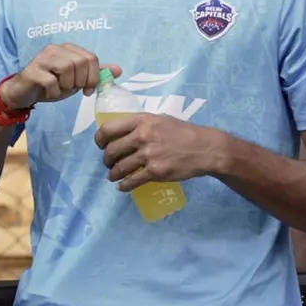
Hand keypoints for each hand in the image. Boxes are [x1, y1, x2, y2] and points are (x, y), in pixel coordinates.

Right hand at [0, 43, 119, 109]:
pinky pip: (51, 82)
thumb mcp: (76, 80)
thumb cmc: (51, 84)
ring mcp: (42, 59)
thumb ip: (95, 73)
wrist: (23, 93)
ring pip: (67, 69)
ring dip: (67, 86)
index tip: (88, 89)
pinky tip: (49, 92)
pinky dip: (54, 92)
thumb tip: (118, 70)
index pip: (91, 58)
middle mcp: (55, 49)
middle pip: (80, 62)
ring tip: (60, 89)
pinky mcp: (32, 71)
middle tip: (73, 90)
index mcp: (68, 49)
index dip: (93, 76)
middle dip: (81, 81)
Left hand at [95, 113, 222, 189]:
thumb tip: (122, 131)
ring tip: (113, 176)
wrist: (205, 148)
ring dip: (113, 174)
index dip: (100, 139)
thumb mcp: (160, 119)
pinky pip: (131, 181)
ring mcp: (148, 155)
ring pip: (119, 168)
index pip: (108, 129)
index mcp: (141, 121)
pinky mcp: (155, 172)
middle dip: (106, 159)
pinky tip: (123, 186)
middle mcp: (142, 136)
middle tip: (109, 163)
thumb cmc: (183, 132)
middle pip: (111, 150)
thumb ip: (141, 124)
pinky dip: (124, 186)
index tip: (101, 145)